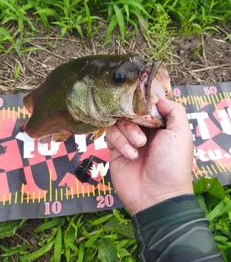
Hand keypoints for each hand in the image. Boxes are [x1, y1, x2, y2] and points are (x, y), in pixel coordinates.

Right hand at [106, 98, 193, 214]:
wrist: (156, 194)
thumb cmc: (172, 163)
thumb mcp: (181, 133)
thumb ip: (174, 110)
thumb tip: (156, 97)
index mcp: (161, 125)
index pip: (148, 104)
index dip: (144, 103)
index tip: (142, 105)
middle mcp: (145, 130)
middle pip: (131, 110)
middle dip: (136, 119)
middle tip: (143, 132)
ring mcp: (128, 139)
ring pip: (119, 120)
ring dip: (128, 132)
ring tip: (139, 146)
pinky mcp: (115, 149)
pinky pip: (111, 134)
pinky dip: (120, 142)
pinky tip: (130, 155)